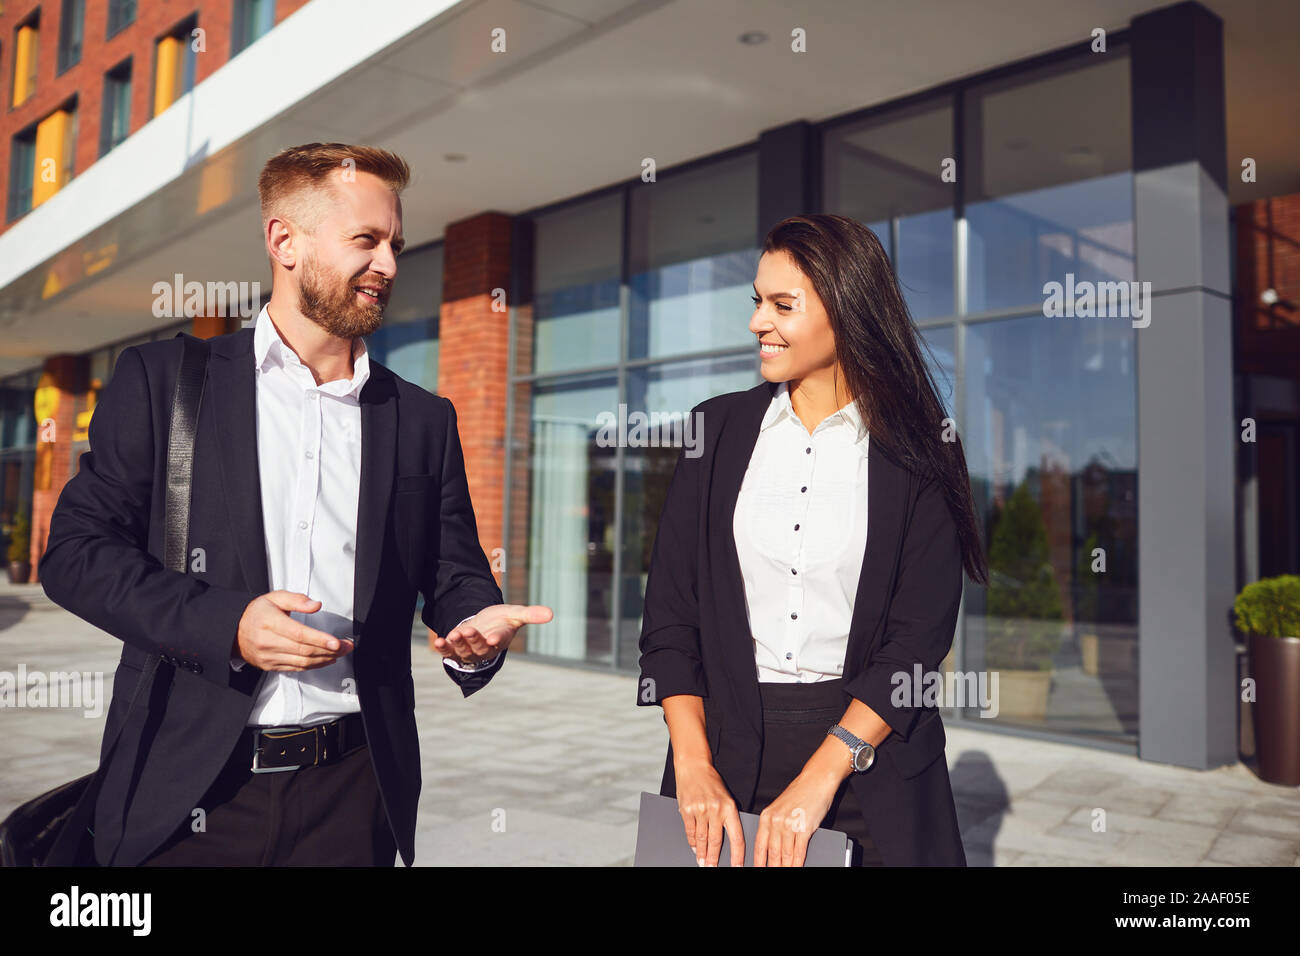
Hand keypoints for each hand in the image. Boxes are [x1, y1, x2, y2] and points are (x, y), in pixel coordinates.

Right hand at [235, 591, 353, 670]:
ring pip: (302, 662)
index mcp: (269, 622)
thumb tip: (316, 605)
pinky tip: (326, 659)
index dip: (319, 639)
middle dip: (329, 650)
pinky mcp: (270, 666)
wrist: (235, 631)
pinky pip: (296, 668)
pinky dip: (314, 665)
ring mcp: (268, 657)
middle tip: (346, 646)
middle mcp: (267, 642)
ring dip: (324, 659)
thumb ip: (296, 599)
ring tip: (341, 653)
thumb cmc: (258, 612)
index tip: (336, 642)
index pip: (298, 634)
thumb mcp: (274, 597)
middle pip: (303, 650)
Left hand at [428, 603, 552, 665]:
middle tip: (468, 631)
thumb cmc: (501, 621)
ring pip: (463, 651)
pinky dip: (443, 648)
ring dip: (457, 644)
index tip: (493, 638)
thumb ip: (530, 614)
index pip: (499, 641)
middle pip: (479, 647)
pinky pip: (449, 651)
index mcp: (500, 639)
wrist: (483, 625)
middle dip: (473, 640)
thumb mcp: (515, 614)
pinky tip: (438, 642)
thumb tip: (551, 613)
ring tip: (453, 634)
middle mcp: (484, 648)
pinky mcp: (455, 648)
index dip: (496, 639)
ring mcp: (469, 650)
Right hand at [673, 757, 744, 866]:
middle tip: (712, 868)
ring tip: (702, 862)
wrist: (694, 765)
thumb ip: (727, 817)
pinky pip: (690, 831)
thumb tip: (727, 839)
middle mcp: (716, 809)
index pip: (736, 838)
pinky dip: (692, 842)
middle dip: (714, 858)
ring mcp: (700, 810)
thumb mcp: (725, 797)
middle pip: (716, 841)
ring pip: (702, 839)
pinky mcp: (687, 809)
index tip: (737, 867)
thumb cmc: (711, 781)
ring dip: (702, 853)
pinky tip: (694, 847)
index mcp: (730, 808)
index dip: (737, 856)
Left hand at [753, 764, 840, 866]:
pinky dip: (798, 863)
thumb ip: (774, 826)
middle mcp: (776, 821)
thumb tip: (772, 848)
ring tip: (784, 873)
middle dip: (772, 867)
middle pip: (772, 853)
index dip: (758, 862)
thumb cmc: (799, 793)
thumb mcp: (779, 808)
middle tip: (772, 874)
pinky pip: (799, 851)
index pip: (759, 845)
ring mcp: (790, 825)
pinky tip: (797, 868)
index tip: (757, 870)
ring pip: (785, 854)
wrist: (816, 780)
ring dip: (785, 867)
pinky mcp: (805, 828)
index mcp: (766, 816)